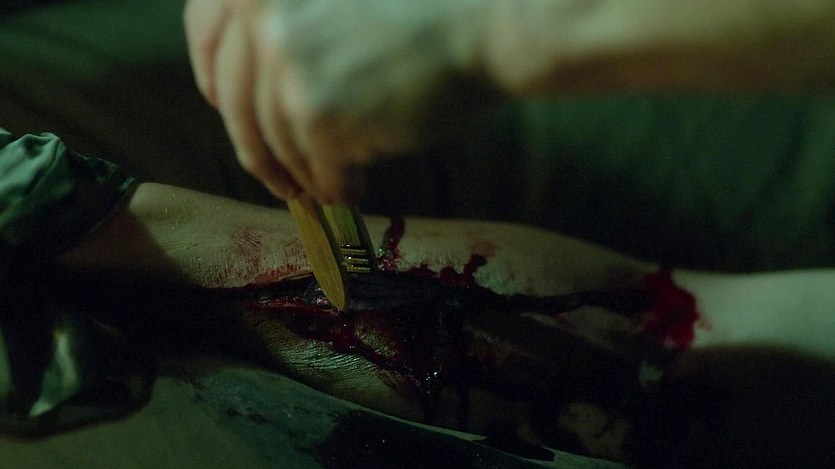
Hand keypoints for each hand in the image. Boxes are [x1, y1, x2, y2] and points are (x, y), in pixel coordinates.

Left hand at [184, 0, 490, 202]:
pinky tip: (355, 191)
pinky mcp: (316, 115)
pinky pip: (318, 169)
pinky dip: (336, 188)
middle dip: (259, 151)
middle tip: (279, 180)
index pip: (206, 31)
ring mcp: (285, 67)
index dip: (210, 76)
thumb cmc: (428, 12)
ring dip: (304, 175)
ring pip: (279, 144)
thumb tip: (260, 91)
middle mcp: (261, 18)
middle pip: (237, 104)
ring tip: (328, 188)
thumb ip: (288, 25)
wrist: (484, 26)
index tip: (218, 103)